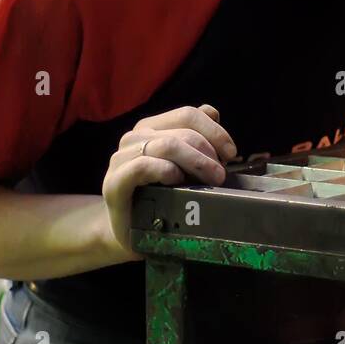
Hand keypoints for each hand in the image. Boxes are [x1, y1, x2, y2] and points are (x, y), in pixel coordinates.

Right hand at [102, 104, 236, 252]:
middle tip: (221, 176)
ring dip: (196, 162)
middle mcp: (134, 138)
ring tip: (210, 181)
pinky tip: (178, 182)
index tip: (230, 153)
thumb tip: (212, 112)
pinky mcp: (114, 182)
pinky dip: (166, 171)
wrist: (128, 231)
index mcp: (151, 128)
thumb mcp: (182, 165)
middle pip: (182, 131)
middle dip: (209, 153)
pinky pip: (143, 166)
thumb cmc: (160, 196)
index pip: (188, 114)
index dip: (215, 131)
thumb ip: (194, 136)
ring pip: (166, 145)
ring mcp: (121, 159)